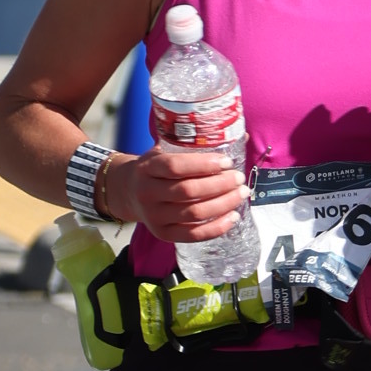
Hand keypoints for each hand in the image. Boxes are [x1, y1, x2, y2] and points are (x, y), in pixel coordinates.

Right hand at [122, 139, 253, 246]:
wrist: (129, 192)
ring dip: (223, 204)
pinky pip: (193, 234)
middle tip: (239, 178)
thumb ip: (194, 143)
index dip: (203, 164)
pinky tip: (233, 216)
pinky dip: (216, 227)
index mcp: (147, 168)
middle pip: (188, 191)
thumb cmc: (156, 168)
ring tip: (241, 194)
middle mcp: (147, 193)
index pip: (175, 167)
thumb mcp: (165, 150)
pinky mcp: (163, 234)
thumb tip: (240, 136)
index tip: (227, 161)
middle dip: (219, 185)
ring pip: (194, 213)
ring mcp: (153, 216)